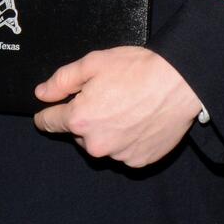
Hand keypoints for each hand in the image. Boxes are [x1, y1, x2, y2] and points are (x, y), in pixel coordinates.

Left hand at [32, 46, 202, 167]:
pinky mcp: (139, 160)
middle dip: (86, 119)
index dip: (47, 114)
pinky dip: (128, 139)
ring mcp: (119, 155)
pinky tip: (140, 121)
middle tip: (107, 98)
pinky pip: (124, 151)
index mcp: (80, 119)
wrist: (181, 83)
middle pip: (79, 134)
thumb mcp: (94, 63)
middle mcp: (96, 144)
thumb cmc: (139, 69)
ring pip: (103, 143)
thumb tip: (42, 94)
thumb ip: (62, 80)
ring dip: (108, 130)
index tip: (48, 111)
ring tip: (128, 108)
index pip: (49, 122)